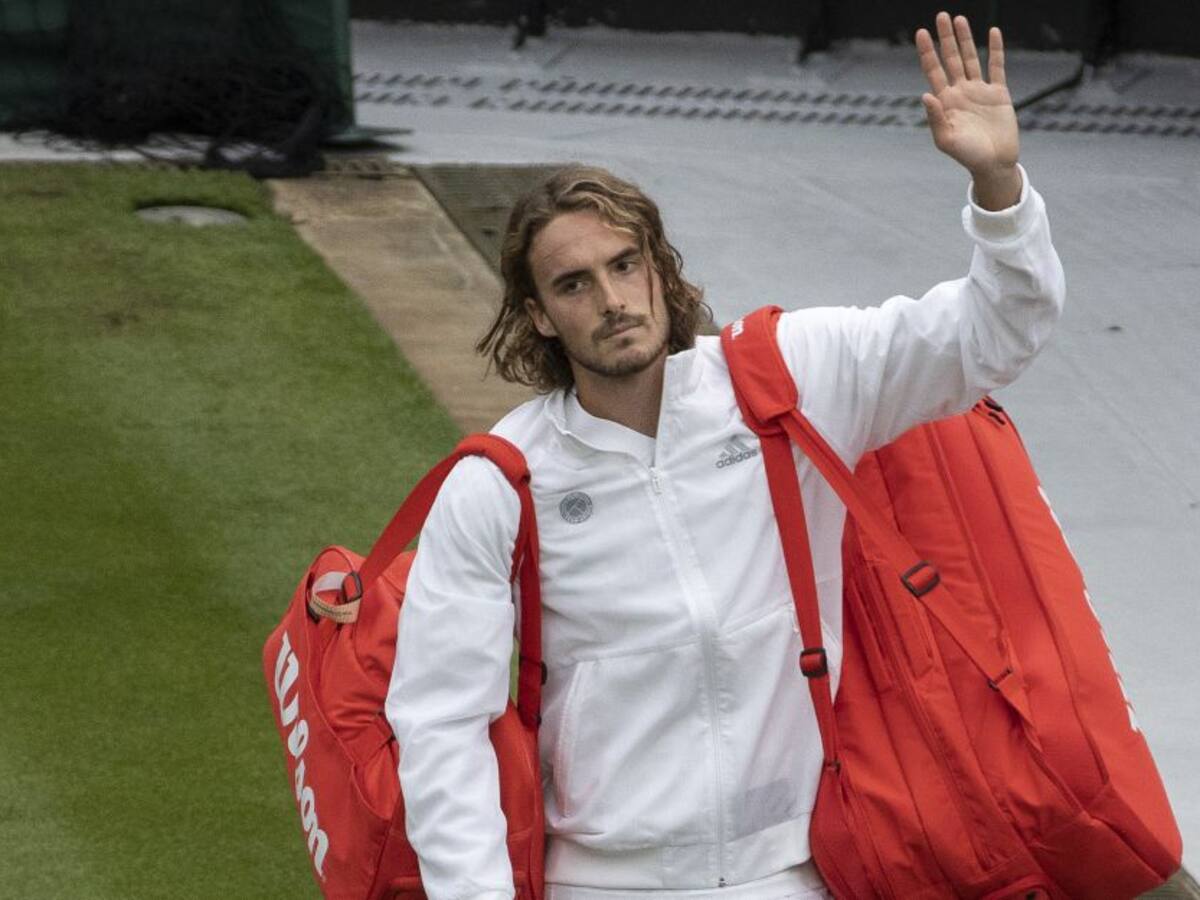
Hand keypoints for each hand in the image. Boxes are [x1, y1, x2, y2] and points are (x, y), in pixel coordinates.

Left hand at [916, 12, 1020, 207]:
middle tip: (940, 16)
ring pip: (971, 58)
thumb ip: (935, 118)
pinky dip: (995, 50)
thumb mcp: (946, 140)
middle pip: (950, 59)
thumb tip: (926, 94)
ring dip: (965, 39)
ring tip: (959, 19)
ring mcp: (979, 91)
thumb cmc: (967, 156)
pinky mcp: (999, 93)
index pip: (933, 70)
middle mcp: (960, 92)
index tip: (921, 33)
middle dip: (945, 38)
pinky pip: (997, 67)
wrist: (993, 164)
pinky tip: (992, 33)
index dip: (927, 52)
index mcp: (945, 102)